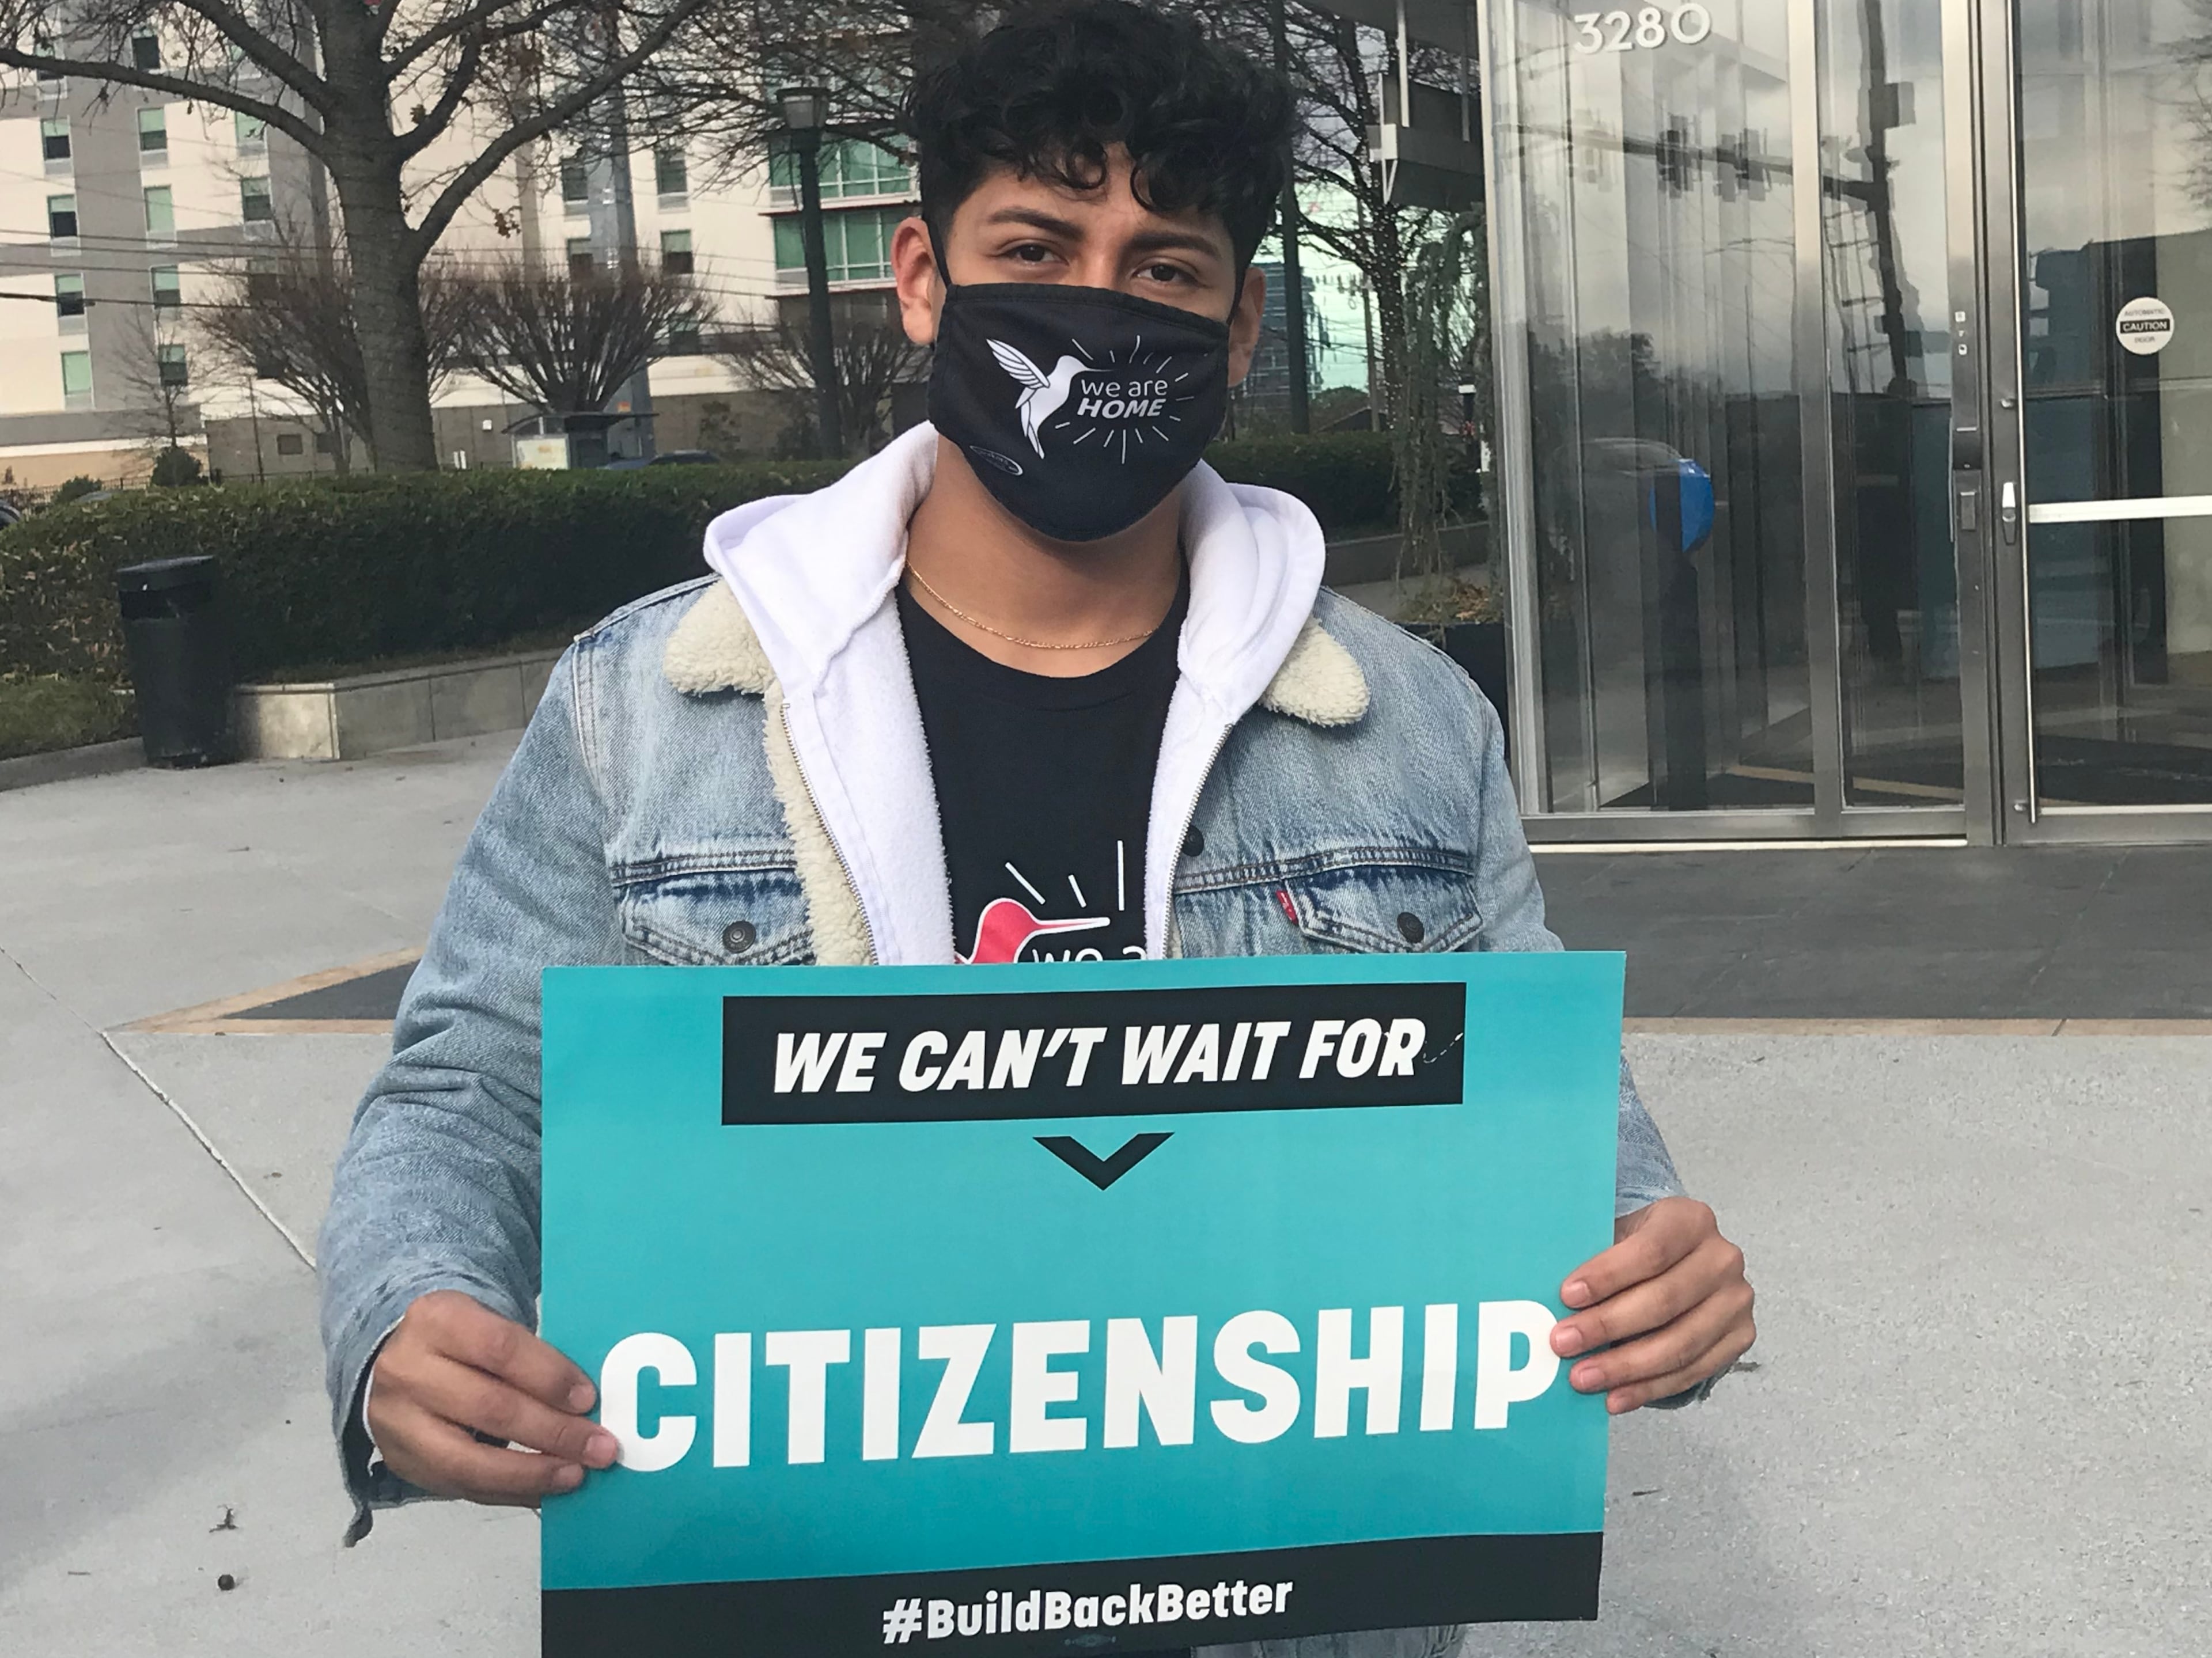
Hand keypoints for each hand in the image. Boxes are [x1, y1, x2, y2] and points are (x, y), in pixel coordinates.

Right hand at [365, 1290, 618, 1504]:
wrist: (393, 1362)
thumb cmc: (462, 1343)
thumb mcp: (487, 1325)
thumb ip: (532, 1354)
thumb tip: (590, 1400)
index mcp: (438, 1319)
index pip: (500, 1348)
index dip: (549, 1376)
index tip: (588, 1399)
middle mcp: (409, 1370)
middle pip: (490, 1407)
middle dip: (553, 1432)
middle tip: (599, 1447)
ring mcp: (398, 1422)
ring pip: (468, 1460)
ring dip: (531, 1472)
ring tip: (576, 1474)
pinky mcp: (401, 1462)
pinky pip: (460, 1486)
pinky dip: (509, 1491)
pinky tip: (545, 1489)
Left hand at [1551, 1198, 1753, 1413]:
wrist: (1683, 1263)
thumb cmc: (1638, 1250)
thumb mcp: (1618, 1236)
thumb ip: (1592, 1258)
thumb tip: (1546, 1298)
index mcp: (1690, 1220)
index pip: (1649, 1251)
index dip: (1608, 1276)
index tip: (1567, 1296)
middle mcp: (1722, 1258)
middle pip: (1663, 1301)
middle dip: (1607, 1326)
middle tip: (1563, 1344)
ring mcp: (1736, 1301)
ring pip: (1679, 1343)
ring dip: (1625, 1367)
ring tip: (1582, 1378)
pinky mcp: (1739, 1338)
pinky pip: (1692, 1371)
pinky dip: (1649, 1388)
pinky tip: (1615, 1397)